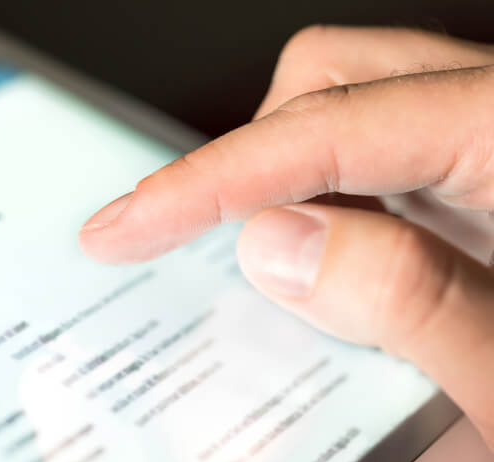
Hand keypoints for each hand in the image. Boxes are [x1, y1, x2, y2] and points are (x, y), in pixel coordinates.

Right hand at [80, 26, 493, 445]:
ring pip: (359, 106)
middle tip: (232, 263)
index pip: (330, 126)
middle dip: (256, 165)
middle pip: (333, 80)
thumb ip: (414, 304)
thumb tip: (276, 246)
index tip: (124, 227)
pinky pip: (392, 151)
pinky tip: (349, 278)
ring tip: (299, 285)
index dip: (208, 182)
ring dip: (300, 187)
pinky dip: (343, 205)